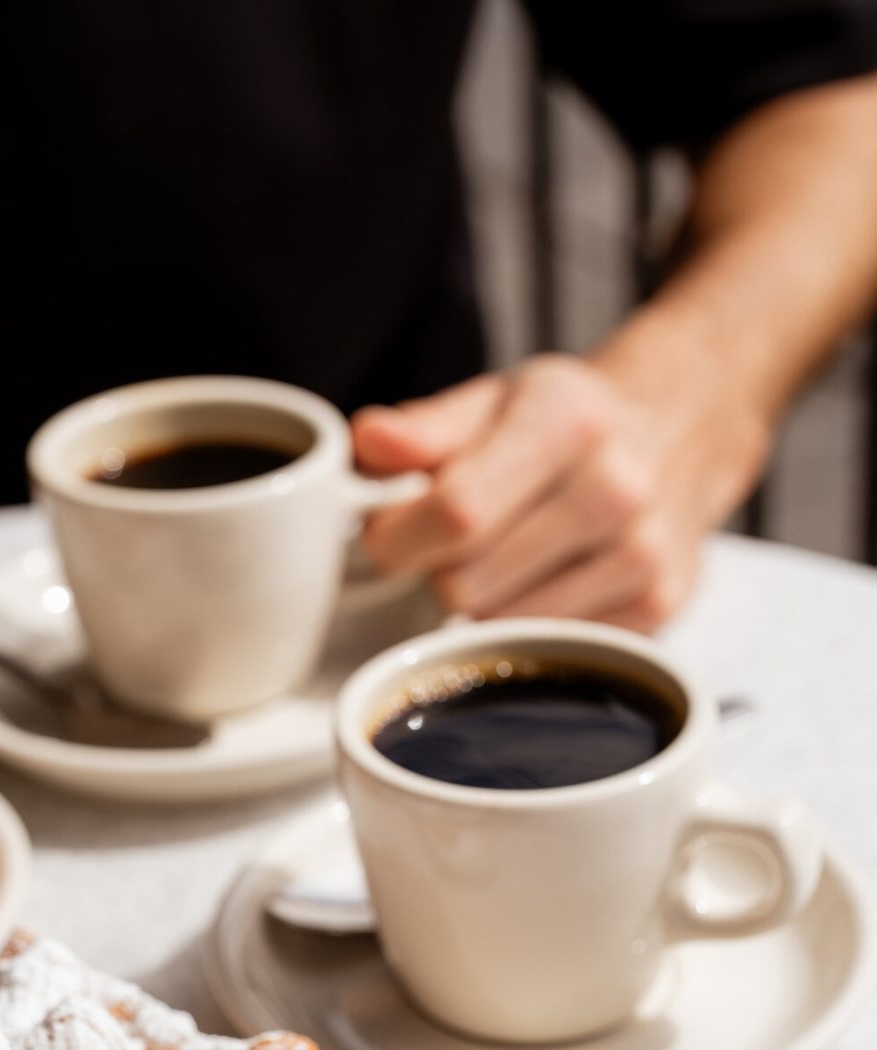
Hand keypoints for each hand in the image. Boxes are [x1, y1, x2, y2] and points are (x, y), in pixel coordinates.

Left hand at [353, 341, 769, 629]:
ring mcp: (643, 555)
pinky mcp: (659, 608)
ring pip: (502, 628)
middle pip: (467, 585)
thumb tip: (368, 441)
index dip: (398, 538)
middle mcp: (616, 488)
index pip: (456, 512)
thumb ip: (423, 429)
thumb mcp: (494, 400)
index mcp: (566, 421)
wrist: (681, 430)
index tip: (385, 536)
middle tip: (452, 544)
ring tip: (505, 558)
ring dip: (483, 604)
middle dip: (438, 570)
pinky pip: (550, 648)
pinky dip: (531, 626)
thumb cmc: (568, 421)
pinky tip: (548, 581)